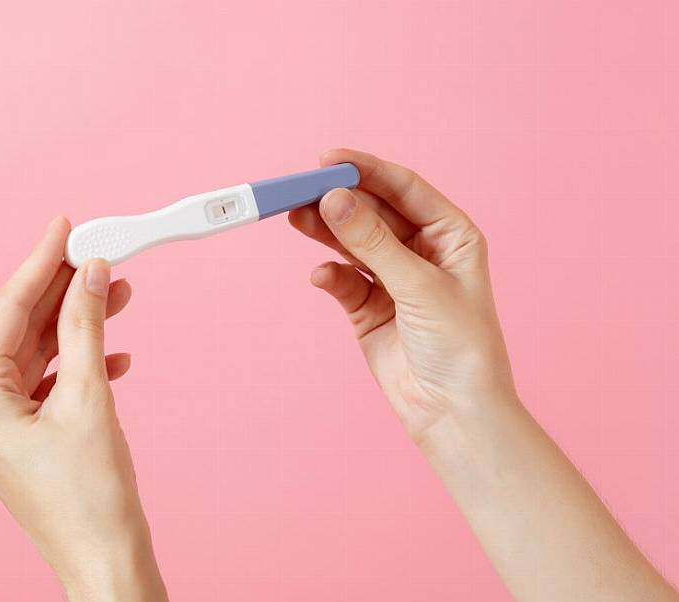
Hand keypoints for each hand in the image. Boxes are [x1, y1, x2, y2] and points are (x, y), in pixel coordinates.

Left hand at [0, 217, 166, 601]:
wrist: (106, 562)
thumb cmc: (92, 498)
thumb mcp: (91, 397)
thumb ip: (86, 326)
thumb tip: (91, 273)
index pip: (7, 311)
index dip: (41, 263)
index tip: (64, 226)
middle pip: (19, 329)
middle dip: (64, 293)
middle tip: (101, 254)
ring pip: (34, 354)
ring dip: (76, 326)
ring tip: (117, 295)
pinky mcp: (16, 438)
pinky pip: (43, 383)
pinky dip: (76, 364)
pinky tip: (113, 352)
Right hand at [288, 148, 516, 441]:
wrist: (453, 412)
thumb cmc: (460, 347)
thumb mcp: (418, 286)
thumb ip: (372, 242)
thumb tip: (334, 199)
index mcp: (451, 235)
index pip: (403, 188)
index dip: (366, 170)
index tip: (328, 159)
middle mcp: (422, 252)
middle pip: (371, 212)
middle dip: (338, 200)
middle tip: (300, 190)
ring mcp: (393, 280)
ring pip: (351, 243)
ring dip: (325, 231)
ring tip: (295, 218)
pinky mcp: (369, 309)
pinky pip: (343, 280)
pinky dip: (330, 276)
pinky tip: (322, 277)